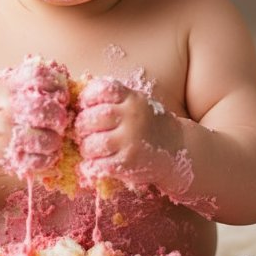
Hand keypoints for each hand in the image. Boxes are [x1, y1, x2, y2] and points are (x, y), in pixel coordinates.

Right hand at [0, 58, 70, 177]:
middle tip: (59, 119)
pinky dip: (50, 157)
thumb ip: (34, 80)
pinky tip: (47, 151)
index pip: (40, 77)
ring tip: (53, 137)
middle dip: (59, 115)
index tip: (60, 94)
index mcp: (7, 88)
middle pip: (44, 108)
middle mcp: (5, 110)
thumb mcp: (11, 88)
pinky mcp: (10, 159)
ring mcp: (6, 136)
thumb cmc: (1, 110)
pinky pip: (41, 161)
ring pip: (46, 139)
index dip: (58, 85)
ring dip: (56, 139)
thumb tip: (65, 78)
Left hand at [74, 78, 189, 193]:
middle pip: (93, 117)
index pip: (102, 90)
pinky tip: (95, 162)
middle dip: (82, 125)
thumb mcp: (136, 104)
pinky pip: (101, 164)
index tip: (84, 105)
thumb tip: (78, 102)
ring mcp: (131, 141)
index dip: (87, 97)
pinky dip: (92, 165)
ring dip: (86, 147)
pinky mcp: (129, 162)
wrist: (177, 149)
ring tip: (89, 148)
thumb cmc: (148, 124)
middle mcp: (132, 118)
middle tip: (83, 131)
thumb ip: (114, 101)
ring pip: (93, 143)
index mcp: (132, 99)